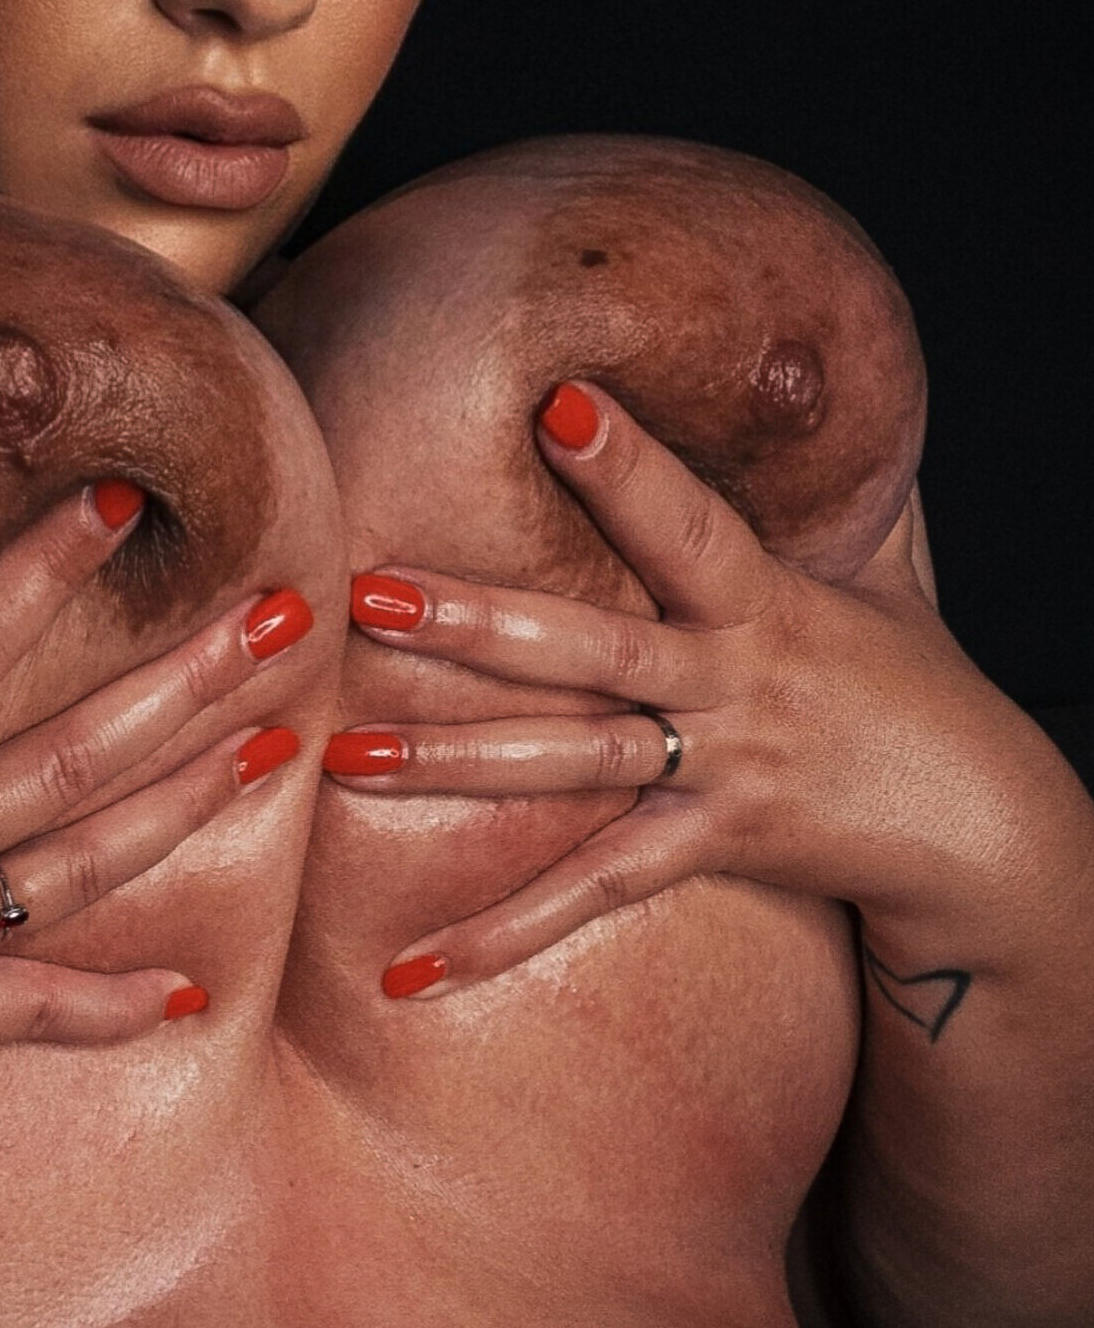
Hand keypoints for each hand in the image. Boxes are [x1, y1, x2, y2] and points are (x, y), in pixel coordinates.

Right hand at [0, 484, 313, 1262]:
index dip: (36, 575)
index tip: (119, 502)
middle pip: (66, 760)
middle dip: (186, 682)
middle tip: (294, 614)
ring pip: (80, 871)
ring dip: (187, 803)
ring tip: (286, 743)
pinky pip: (27, 1021)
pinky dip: (109, 1008)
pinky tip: (193, 998)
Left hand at [324, 382, 1082, 998]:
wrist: (980, 824)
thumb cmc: (909, 679)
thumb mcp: (878, 571)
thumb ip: (828, 483)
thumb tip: (814, 364)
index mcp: (763, 598)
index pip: (687, 522)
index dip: (629, 467)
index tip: (558, 404)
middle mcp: (731, 682)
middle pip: (591, 647)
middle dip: (478, 620)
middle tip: (372, 591)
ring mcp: (715, 771)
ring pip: (570, 764)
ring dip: (452, 761)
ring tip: (347, 753)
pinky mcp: (708, 848)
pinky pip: (592, 893)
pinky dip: (502, 933)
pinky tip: (409, 964)